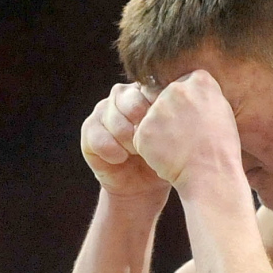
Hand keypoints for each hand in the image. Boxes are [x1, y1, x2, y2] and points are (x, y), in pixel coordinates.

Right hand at [81, 82, 170, 200]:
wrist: (143, 184)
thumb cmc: (165, 157)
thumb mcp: (175, 137)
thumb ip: (177, 117)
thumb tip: (182, 106)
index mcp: (147, 91)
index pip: (150, 88)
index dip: (157, 111)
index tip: (165, 131)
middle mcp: (123, 95)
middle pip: (130, 100)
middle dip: (142, 127)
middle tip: (150, 145)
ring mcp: (103, 109)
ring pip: (114, 120)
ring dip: (128, 142)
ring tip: (137, 153)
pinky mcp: (89, 128)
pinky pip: (98, 137)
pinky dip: (112, 152)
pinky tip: (121, 159)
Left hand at [133, 70, 241, 193]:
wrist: (211, 174)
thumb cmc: (221, 148)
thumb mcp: (222, 111)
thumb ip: (203, 96)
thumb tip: (190, 91)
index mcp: (200, 81)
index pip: (184, 84)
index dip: (188, 104)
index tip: (196, 120)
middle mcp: (176, 89)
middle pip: (164, 98)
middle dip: (171, 115)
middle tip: (187, 136)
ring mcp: (157, 108)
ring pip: (152, 117)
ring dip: (161, 132)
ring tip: (180, 148)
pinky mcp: (143, 129)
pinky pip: (143, 137)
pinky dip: (152, 148)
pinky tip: (169, 156)